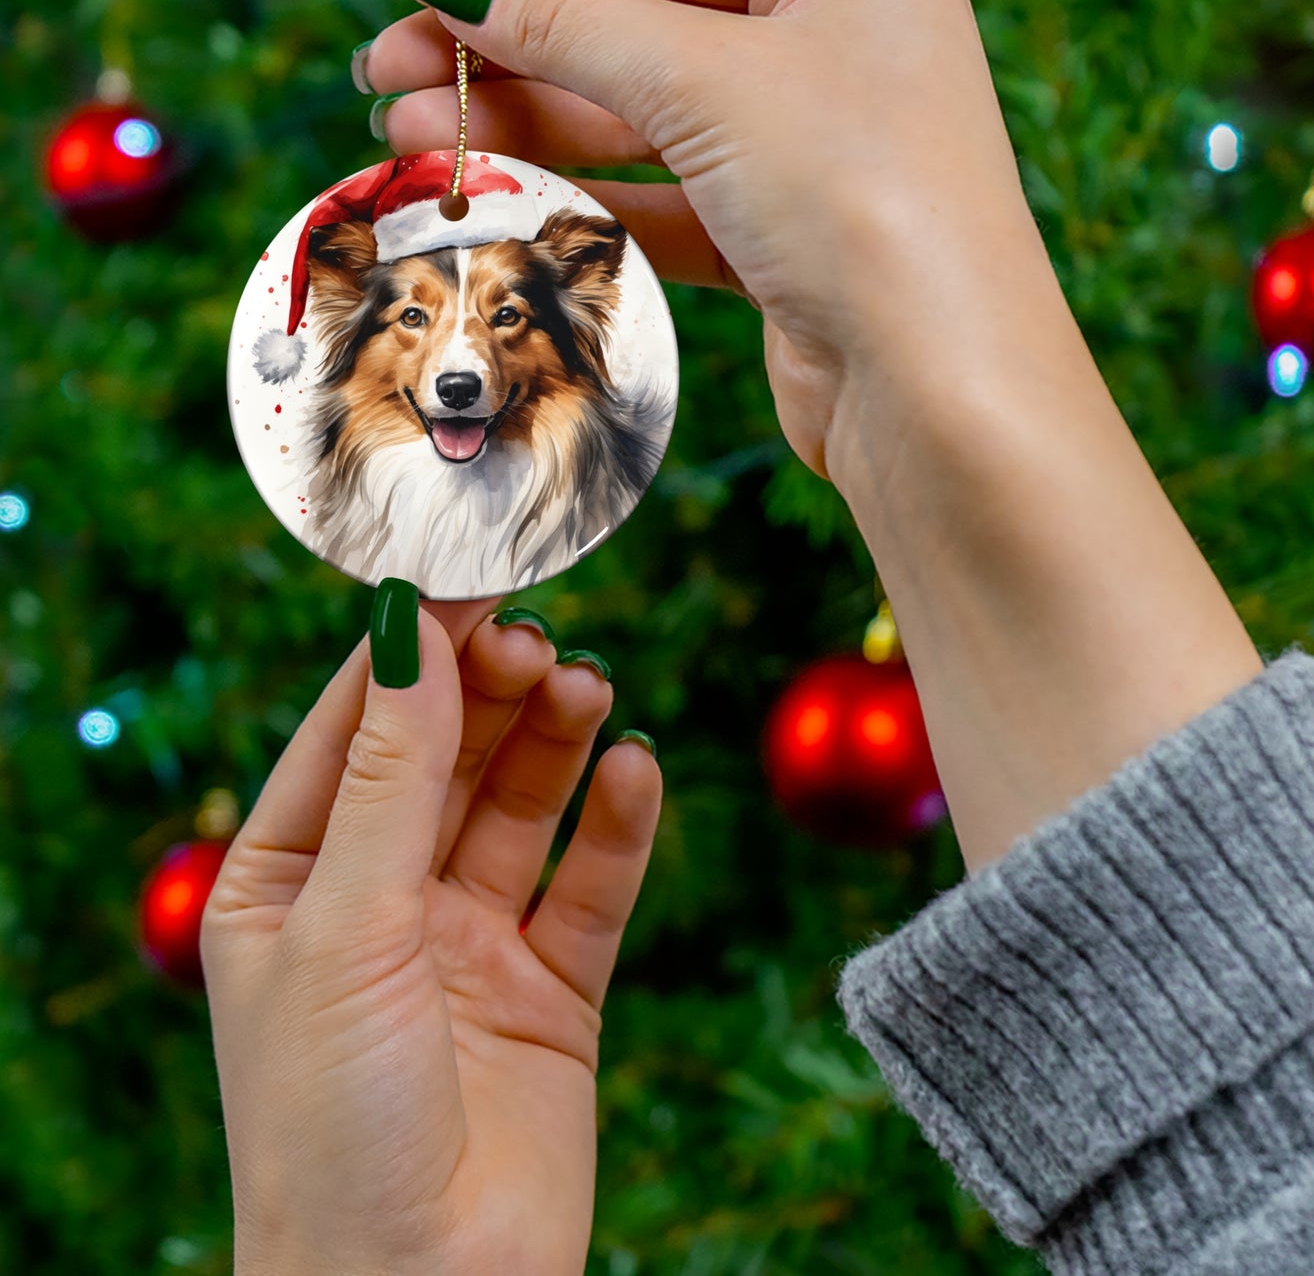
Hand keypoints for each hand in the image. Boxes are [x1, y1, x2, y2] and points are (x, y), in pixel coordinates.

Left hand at [202, 596, 661, 1275]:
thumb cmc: (331, 1124)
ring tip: (588, 688)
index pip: (354, 732)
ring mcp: (469, 944)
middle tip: (540, 639)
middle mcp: (380, 903)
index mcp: (291, 883)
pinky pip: (591, 886)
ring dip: (555, 742)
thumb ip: (391, 776)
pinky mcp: (552, 990)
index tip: (469, 579)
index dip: (411, 654)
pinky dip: (617, 825)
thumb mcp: (345, 925)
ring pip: (522, 808)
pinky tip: (635, 771)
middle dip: (491, 693)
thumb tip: (409, 631)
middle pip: (447, 758)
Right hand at [361, 0, 1048, 487]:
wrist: (939, 392)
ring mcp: (808, 145)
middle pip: (636, 26)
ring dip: (525, 127)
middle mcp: (834, 41)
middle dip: (507, 51)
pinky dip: (581, 198)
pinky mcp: (782, 238)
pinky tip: (494, 194)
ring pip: (639, 120)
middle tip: (386, 73)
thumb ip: (571, 22)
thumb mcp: (708, 81)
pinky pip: (662, 198)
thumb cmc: (862, 200)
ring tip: (409, 138)